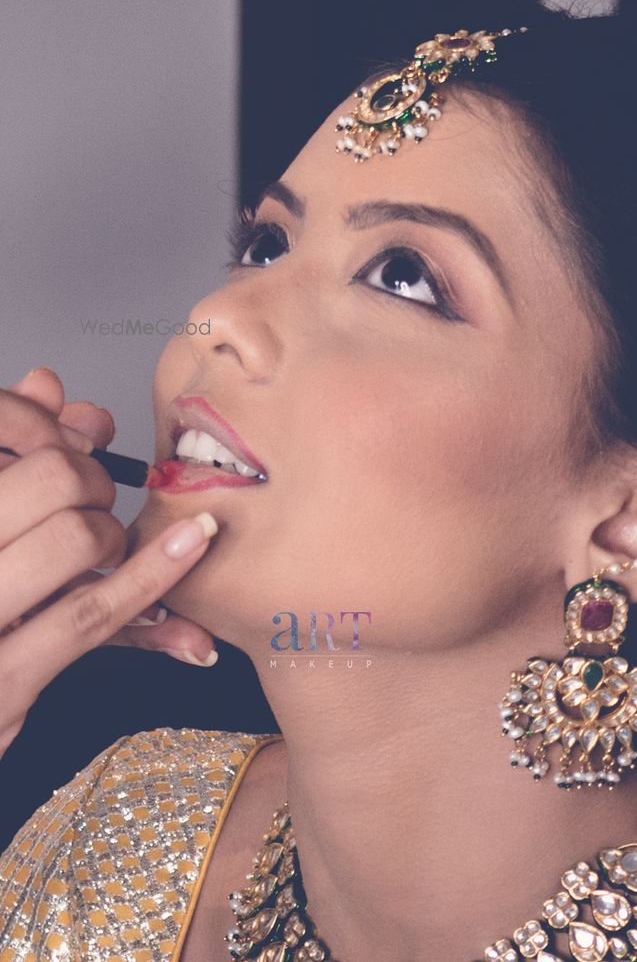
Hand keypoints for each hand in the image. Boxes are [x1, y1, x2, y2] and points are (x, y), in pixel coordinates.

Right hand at [0, 366, 220, 759]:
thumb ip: (12, 454)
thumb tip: (49, 382)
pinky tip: (191, 547)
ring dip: (113, 533)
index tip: (71, 435)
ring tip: (106, 546)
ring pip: (77, 538)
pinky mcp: (3, 682)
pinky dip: (153, 578)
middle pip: (52, 478)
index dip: (40, 422)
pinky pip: (94, 612)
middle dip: (88, 478)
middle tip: (89, 498)